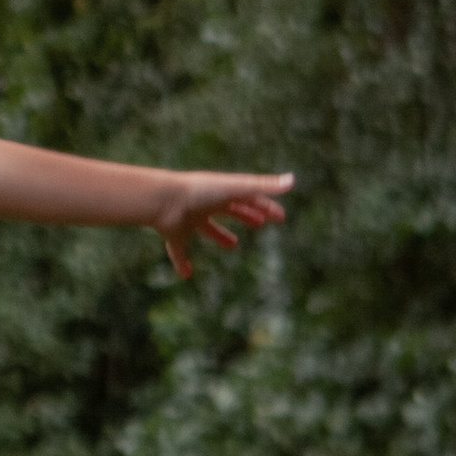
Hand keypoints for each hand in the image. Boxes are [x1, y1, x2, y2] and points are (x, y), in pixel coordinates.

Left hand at [152, 171, 292, 280]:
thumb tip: (293, 181)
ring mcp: (189, 218)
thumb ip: (263, 186)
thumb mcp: (234, 188)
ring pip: (206, 227)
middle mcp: (205, 203)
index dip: (265, 207)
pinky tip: (186, 274)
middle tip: (259, 224)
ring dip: (219, 235)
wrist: (163, 200)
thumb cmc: (199, 191)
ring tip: (232, 245)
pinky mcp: (174, 234)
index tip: (280, 217)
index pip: (248, 197)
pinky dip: (181, 261)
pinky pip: (178, 250)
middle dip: (245, 215)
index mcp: (221, 191)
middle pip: (229, 209)